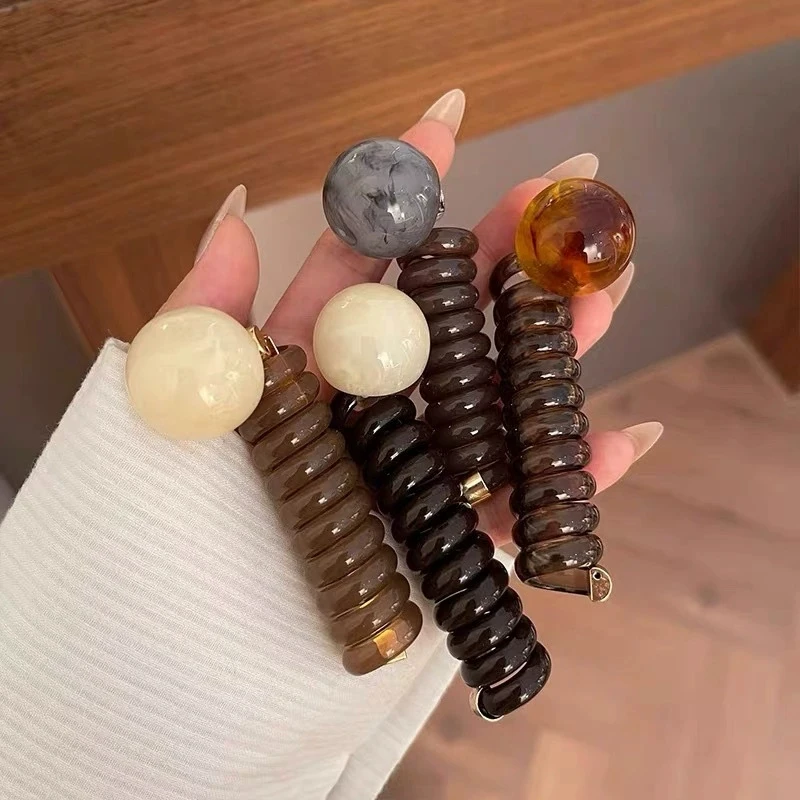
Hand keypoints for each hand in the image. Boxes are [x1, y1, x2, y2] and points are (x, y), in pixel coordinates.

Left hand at [160, 115, 660, 545]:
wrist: (186, 642)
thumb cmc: (166, 521)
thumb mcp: (176, 402)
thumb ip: (204, 313)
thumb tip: (230, 209)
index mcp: (308, 364)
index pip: (363, 261)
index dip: (403, 193)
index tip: (446, 123)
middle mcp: (369, 406)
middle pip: (451, 319)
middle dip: (507, 253)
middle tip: (566, 192)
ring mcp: (413, 467)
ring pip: (499, 396)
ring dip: (558, 346)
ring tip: (607, 289)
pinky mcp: (444, 538)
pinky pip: (519, 506)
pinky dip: (572, 479)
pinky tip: (623, 437)